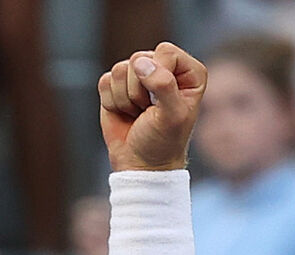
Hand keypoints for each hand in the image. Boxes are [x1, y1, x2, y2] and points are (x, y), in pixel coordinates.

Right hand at [98, 42, 206, 171]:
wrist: (141, 162)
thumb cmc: (164, 141)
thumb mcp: (172, 116)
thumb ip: (164, 86)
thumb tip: (142, 64)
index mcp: (189, 73)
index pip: (166, 51)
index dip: (159, 73)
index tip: (163, 100)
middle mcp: (165, 69)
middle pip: (140, 58)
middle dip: (140, 90)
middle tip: (150, 111)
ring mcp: (140, 76)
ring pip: (120, 69)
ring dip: (127, 98)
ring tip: (140, 113)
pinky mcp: (117, 85)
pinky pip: (105, 81)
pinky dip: (113, 102)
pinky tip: (126, 113)